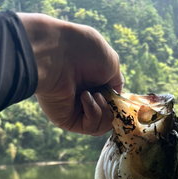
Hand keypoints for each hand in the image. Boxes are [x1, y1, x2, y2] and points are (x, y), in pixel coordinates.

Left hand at [18, 13, 123, 135]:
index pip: (111, 102)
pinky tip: (85, 97)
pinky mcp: (67, 121)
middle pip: (109, 117)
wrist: (57, 54)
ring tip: (95, 94)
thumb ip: (117, 81)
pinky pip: (89, 127)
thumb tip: (116, 96)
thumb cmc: (83, 51)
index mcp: (93, 82)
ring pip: (101, 126)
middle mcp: (84, 96)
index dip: (118, 104)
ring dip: (104, 111)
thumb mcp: (111, 62)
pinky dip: (93, 113)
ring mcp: (75, 110)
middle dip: (112, 108)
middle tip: (104, 94)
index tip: (119, 99)